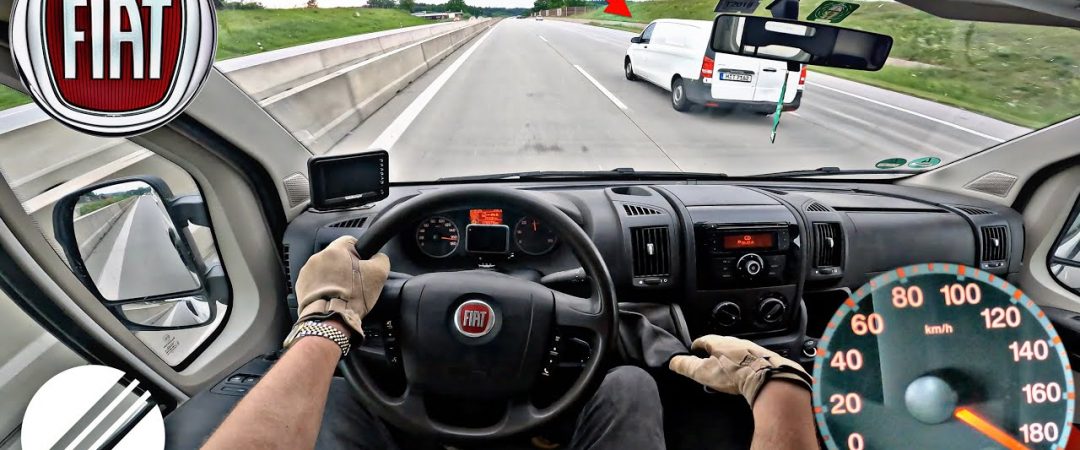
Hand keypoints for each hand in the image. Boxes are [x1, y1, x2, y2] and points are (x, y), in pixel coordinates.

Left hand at [294, 236, 389, 334]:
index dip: (360, 254)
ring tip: (341, 292)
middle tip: (354, 283)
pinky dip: (322, 287)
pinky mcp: (301, 286)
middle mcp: (318, 257)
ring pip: (325, 269)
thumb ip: (381, 258)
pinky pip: (315, 282)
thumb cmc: (353, 296)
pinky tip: (331, 297)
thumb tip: (378, 256)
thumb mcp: (378, 274)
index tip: (362, 267)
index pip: (350, 241)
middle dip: (345, 267)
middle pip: (336, 257)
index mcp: (336, 250)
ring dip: (332, 277)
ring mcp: (307, 271)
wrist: (330, 319)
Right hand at [669, 335, 810, 405]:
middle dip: (712, 354)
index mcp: (718, 341)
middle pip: (719, 346)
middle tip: (708, 366)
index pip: (702, 340)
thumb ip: (687, 366)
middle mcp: (735, 341)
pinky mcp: (762, 358)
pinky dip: (742, 366)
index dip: (695, 348)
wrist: (766, 377)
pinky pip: (748, 360)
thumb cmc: (734, 373)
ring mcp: (750, 348)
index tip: (692, 352)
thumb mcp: (704, 371)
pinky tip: (742, 375)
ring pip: (735, 352)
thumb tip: (673, 361)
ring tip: (725, 372)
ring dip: (729, 360)